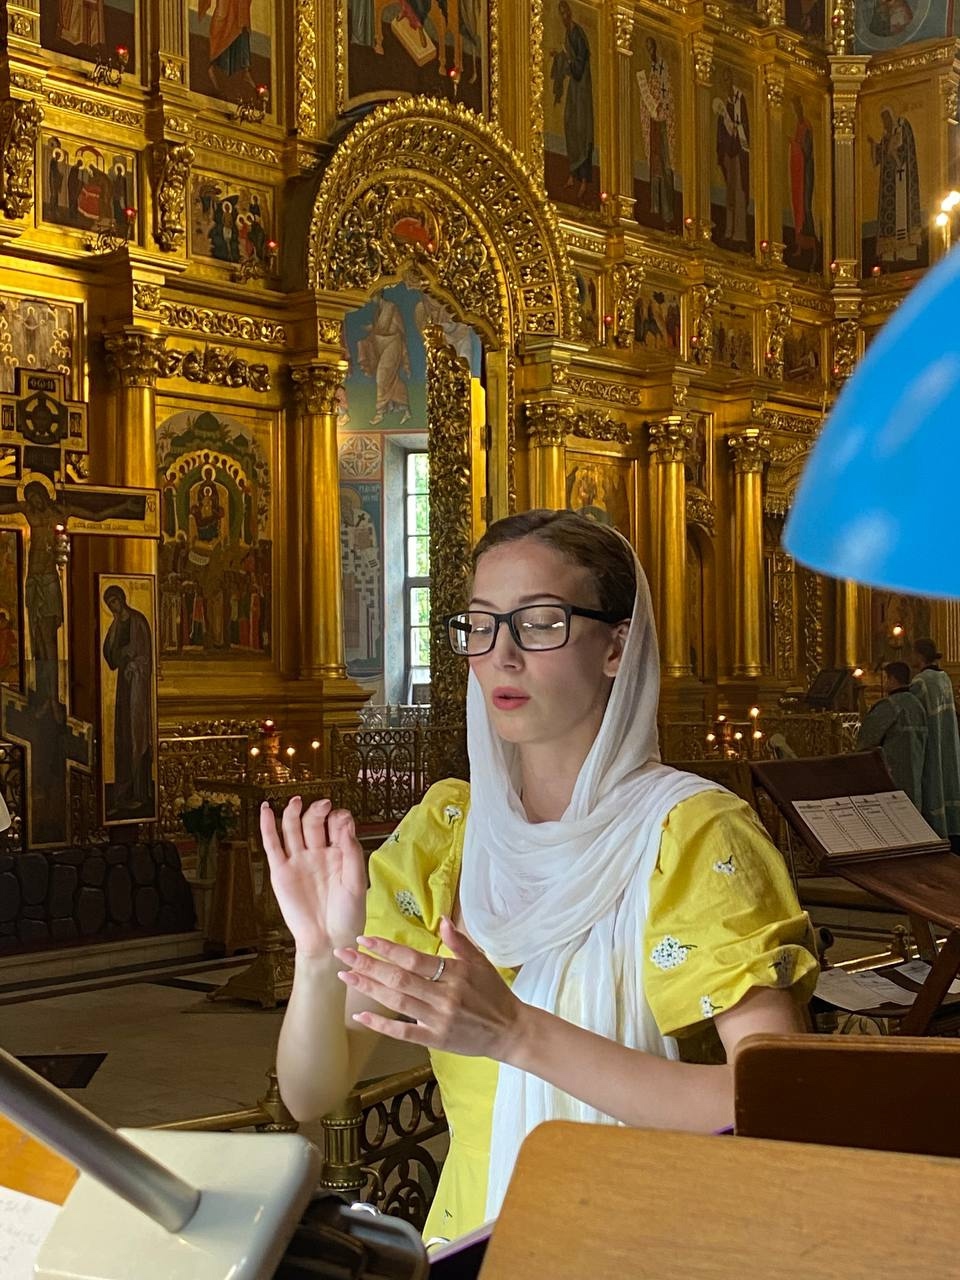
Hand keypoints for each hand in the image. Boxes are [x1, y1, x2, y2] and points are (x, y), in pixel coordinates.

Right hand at [260, 797, 365, 956]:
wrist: (329, 940)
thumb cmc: (348, 914)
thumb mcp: (357, 881)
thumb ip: (352, 852)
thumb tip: (345, 824)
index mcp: (339, 853)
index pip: (337, 824)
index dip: (339, 818)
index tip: (343, 819)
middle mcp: (317, 853)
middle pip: (313, 822)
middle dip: (318, 812)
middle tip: (324, 806)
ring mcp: (298, 861)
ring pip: (292, 829)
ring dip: (294, 812)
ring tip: (297, 801)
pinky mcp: (281, 872)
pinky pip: (272, 845)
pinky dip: (268, 826)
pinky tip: (267, 810)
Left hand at [334, 917, 526, 1060]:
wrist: (510, 1030)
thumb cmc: (494, 993)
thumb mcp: (481, 962)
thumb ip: (459, 942)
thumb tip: (442, 920)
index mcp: (454, 973)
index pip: (413, 959)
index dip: (387, 949)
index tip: (364, 939)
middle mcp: (444, 996)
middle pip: (399, 978)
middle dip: (368, 965)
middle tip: (343, 954)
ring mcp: (438, 1019)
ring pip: (398, 1002)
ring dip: (370, 989)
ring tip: (347, 977)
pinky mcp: (436, 1040)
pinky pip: (404, 1032)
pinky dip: (382, 1025)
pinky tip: (361, 1017)